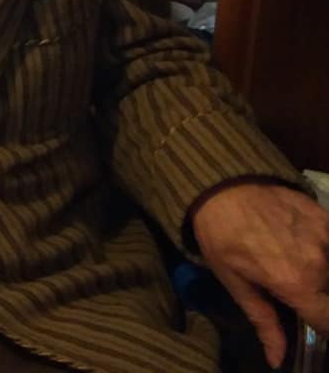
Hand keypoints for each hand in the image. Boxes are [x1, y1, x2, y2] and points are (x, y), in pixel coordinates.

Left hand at [191, 182, 328, 368]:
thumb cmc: (221, 235)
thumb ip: (263, 321)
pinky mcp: (323, 214)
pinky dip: (323, 250)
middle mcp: (320, 262)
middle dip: (318, 297)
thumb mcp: (234, 281)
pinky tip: (304, 245)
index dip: (324, 328)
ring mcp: (325, 235)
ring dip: (321, 274)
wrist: (219, 184)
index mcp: (297, 284)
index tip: (313, 323)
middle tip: (296, 288)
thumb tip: (278, 360)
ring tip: (294, 263)